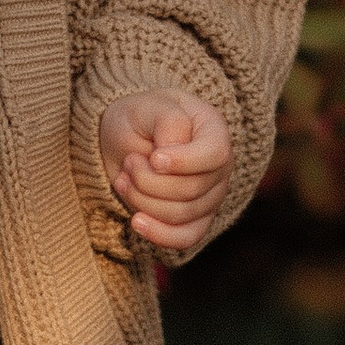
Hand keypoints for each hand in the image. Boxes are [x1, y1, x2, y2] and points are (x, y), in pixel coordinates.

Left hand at [98, 89, 233, 255]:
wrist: (127, 138)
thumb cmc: (141, 118)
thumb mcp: (149, 106)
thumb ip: (168, 122)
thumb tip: (170, 156)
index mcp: (214, 131)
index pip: (215, 154)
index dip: (183, 162)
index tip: (153, 158)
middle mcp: (219, 167)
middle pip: (191, 189)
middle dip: (149, 180)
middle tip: (129, 162)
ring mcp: (211, 196)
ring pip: (181, 214)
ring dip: (142, 200)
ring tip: (124, 179)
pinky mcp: (196, 220)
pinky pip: (186, 238)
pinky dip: (159, 234)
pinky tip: (136, 221)